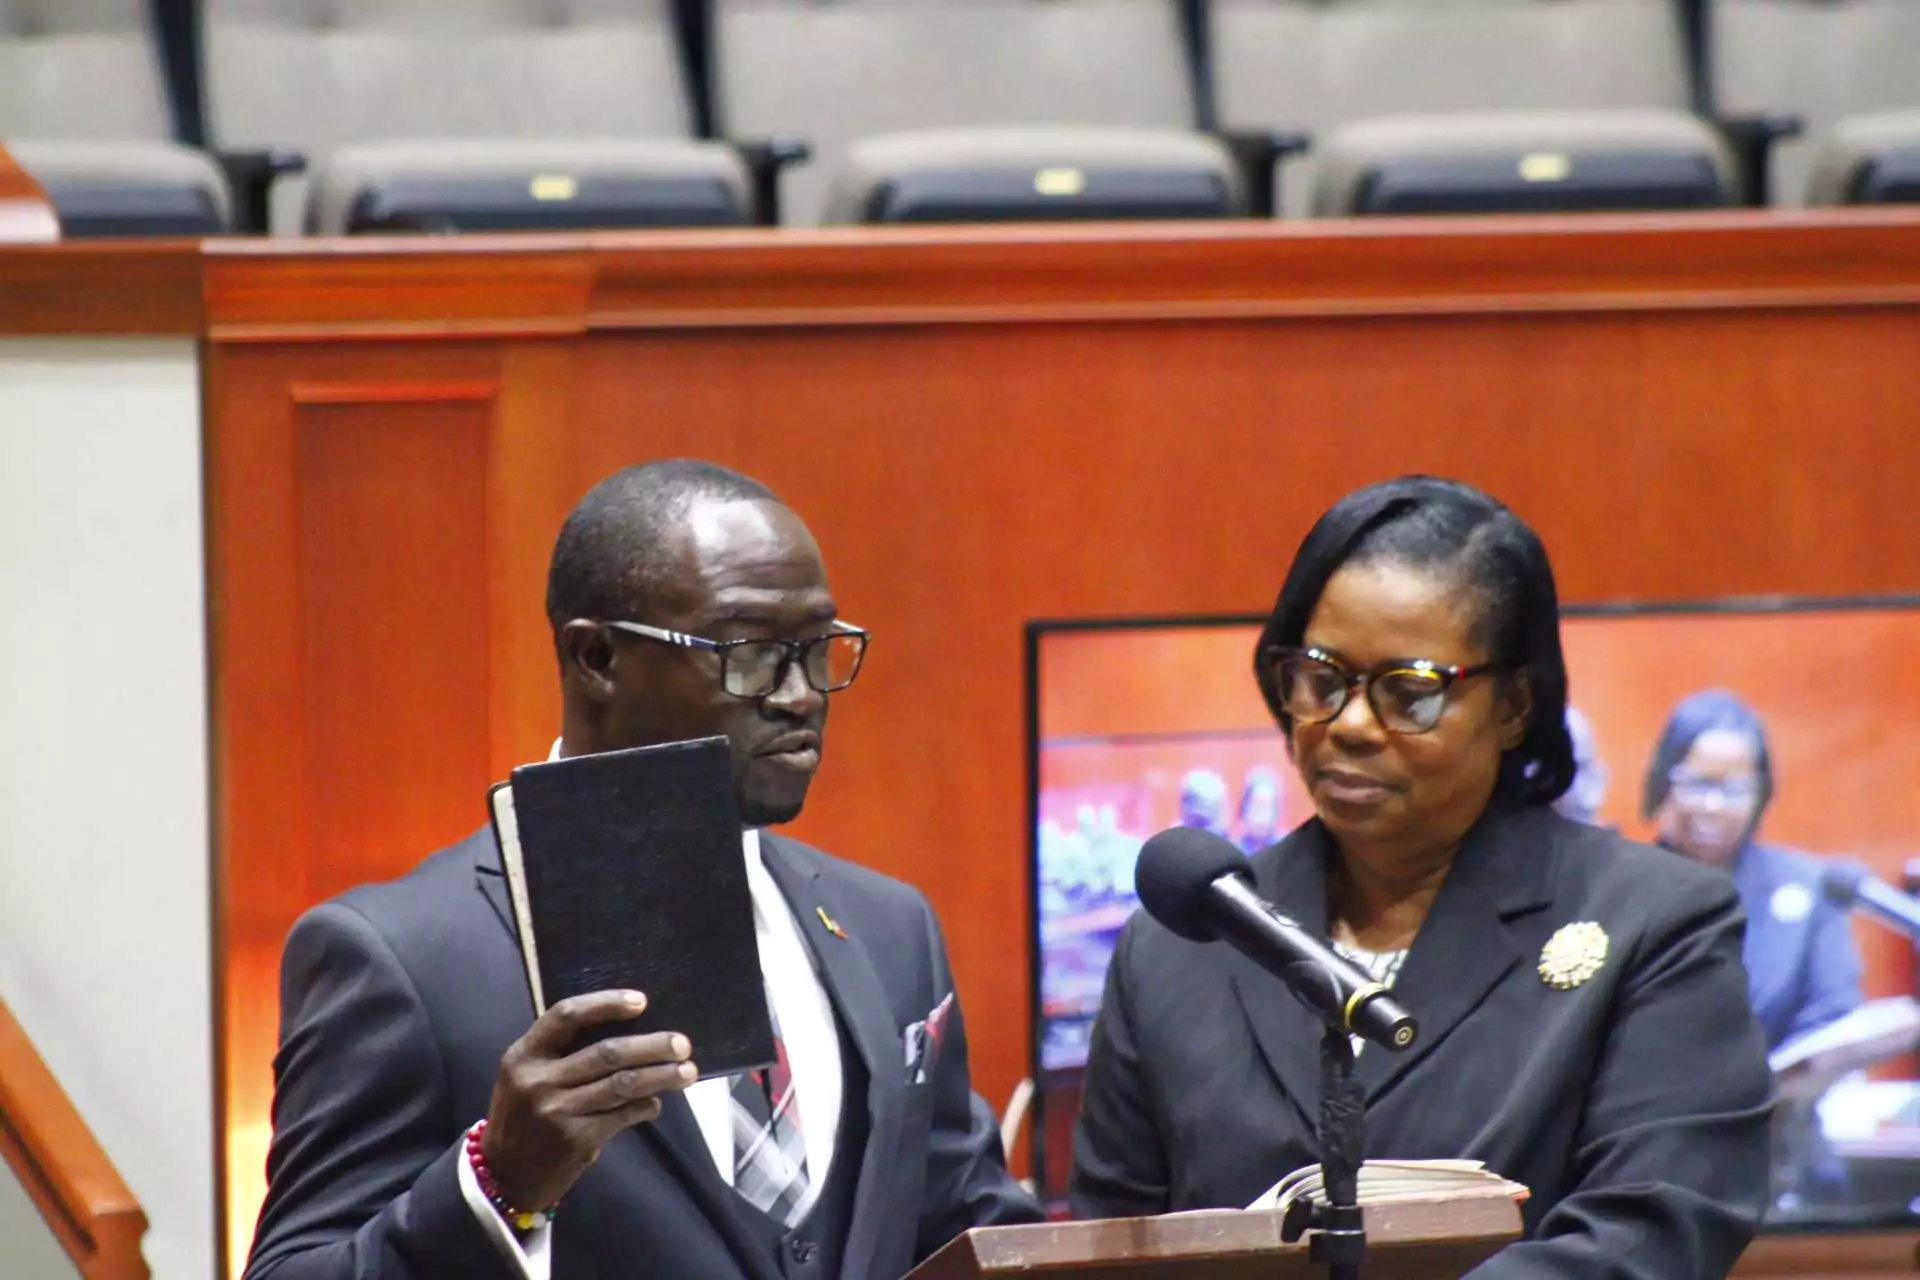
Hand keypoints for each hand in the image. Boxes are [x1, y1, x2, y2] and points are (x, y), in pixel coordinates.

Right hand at [481, 990, 695, 1211]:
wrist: (503, 1178)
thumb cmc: (523, 1116)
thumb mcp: (526, 1077)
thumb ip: (562, 1054)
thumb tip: (630, 1031)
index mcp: (524, 1055)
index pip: (567, 1015)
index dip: (606, 1004)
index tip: (642, 1001)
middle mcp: (538, 1080)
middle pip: (607, 1052)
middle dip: (652, 1046)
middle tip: (682, 1043)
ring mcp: (557, 1111)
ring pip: (623, 1084)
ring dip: (662, 1076)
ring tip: (687, 1071)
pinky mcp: (576, 1140)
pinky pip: (624, 1115)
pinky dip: (646, 1107)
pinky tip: (655, 1104)